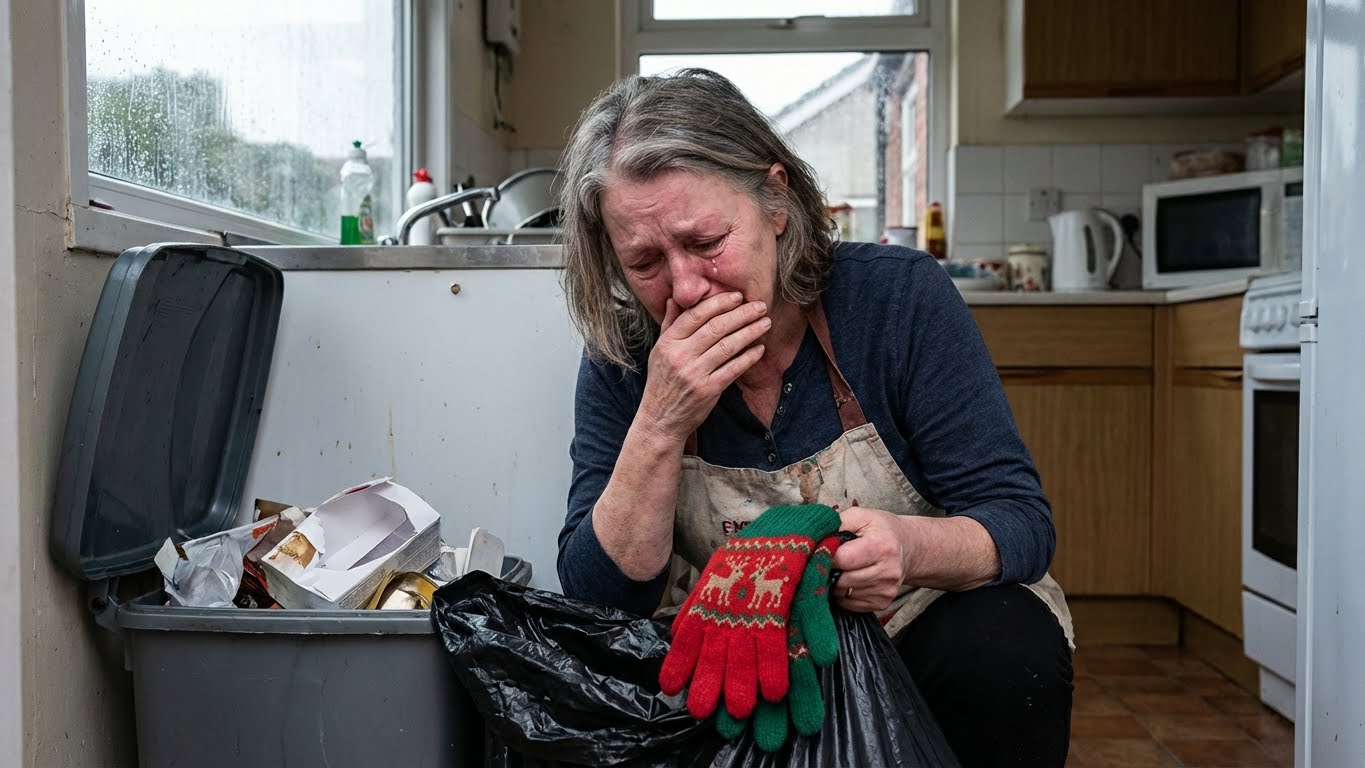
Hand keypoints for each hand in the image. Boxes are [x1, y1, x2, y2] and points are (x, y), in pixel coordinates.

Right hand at [638, 293, 769, 441]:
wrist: (660, 419)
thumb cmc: (662, 382)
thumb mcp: (659, 351)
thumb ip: (669, 324)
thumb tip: (675, 298)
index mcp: (668, 342)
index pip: (696, 315)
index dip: (719, 303)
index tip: (738, 296)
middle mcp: (680, 355)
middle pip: (716, 327)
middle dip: (742, 314)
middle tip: (760, 306)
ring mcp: (694, 373)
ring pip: (728, 346)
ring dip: (750, 332)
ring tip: (765, 323)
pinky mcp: (708, 390)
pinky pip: (733, 369)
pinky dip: (749, 357)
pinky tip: (760, 349)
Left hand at [830, 507, 911, 612]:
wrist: (908, 548)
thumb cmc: (881, 530)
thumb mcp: (861, 516)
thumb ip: (837, 524)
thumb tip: (814, 539)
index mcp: (882, 546)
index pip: (842, 559)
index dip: (825, 555)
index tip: (820, 550)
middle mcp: (888, 572)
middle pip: (841, 580)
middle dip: (828, 570)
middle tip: (825, 560)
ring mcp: (886, 590)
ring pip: (842, 594)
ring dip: (834, 582)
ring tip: (840, 568)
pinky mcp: (882, 603)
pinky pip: (849, 604)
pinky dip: (843, 593)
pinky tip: (848, 579)